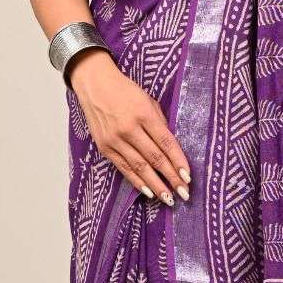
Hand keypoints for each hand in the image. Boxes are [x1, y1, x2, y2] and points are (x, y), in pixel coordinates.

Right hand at [67, 50, 191, 204]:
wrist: (95, 85)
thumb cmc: (125, 91)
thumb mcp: (148, 101)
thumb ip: (160, 124)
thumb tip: (172, 149)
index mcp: (143, 114)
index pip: (166, 143)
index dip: (178, 162)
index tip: (188, 177)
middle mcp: (129, 128)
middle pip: (155, 159)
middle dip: (171, 178)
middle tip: (184, 193)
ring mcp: (115, 139)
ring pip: (139, 167)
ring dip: (155, 185)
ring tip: (168, 198)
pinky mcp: (105, 147)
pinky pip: (124, 168)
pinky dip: (137, 181)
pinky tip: (148, 192)